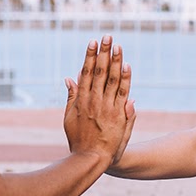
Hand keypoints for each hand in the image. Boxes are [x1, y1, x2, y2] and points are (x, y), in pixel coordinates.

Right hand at [63, 35, 135, 163]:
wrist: (91, 158)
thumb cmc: (78, 139)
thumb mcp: (69, 117)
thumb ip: (71, 96)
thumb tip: (69, 78)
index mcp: (81, 100)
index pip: (87, 73)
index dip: (90, 56)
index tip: (93, 42)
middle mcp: (94, 101)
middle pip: (100, 72)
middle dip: (104, 53)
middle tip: (107, 36)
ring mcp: (107, 107)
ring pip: (112, 79)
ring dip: (115, 61)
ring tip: (118, 45)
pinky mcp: (118, 115)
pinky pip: (122, 93)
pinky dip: (125, 80)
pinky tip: (127, 66)